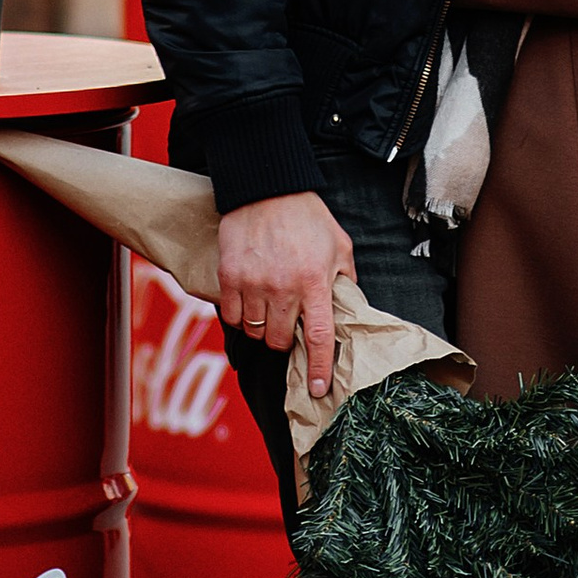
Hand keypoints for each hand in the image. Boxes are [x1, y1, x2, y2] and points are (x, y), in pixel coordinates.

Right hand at [217, 189, 355, 402]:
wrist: (266, 188)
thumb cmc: (307, 216)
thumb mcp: (339, 245)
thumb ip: (345, 278)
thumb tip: (349, 305)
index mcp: (315, 284)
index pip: (320, 338)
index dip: (320, 368)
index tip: (319, 389)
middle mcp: (284, 289)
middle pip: (281, 341)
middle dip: (287, 339)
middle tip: (289, 321)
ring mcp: (253, 285)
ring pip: (254, 331)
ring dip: (262, 327)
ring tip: (268, 307)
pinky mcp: (229, 277)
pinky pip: (230, 316)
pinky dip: (238, 315)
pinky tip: (247, 300)